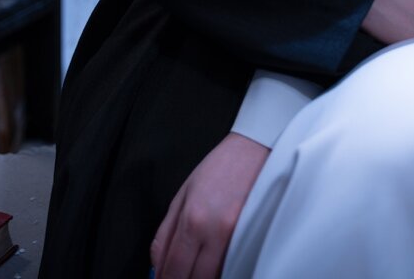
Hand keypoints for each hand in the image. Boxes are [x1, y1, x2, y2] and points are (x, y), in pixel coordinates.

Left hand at [150, 132, 270, 278]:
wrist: (255, 149)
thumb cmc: (220, 167)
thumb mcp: (184, 193)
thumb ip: (167, 231)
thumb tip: (158, 262)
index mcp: (191, 218)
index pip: (171, 267)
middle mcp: (212, 231)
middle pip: (190, 278)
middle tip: (178, 275)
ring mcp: (234, 236)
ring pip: (211, 277)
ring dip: (199, 277)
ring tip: (195, 269)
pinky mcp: (251, 236)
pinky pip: (230, 265)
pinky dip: (219, 270)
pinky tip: (213, 263)